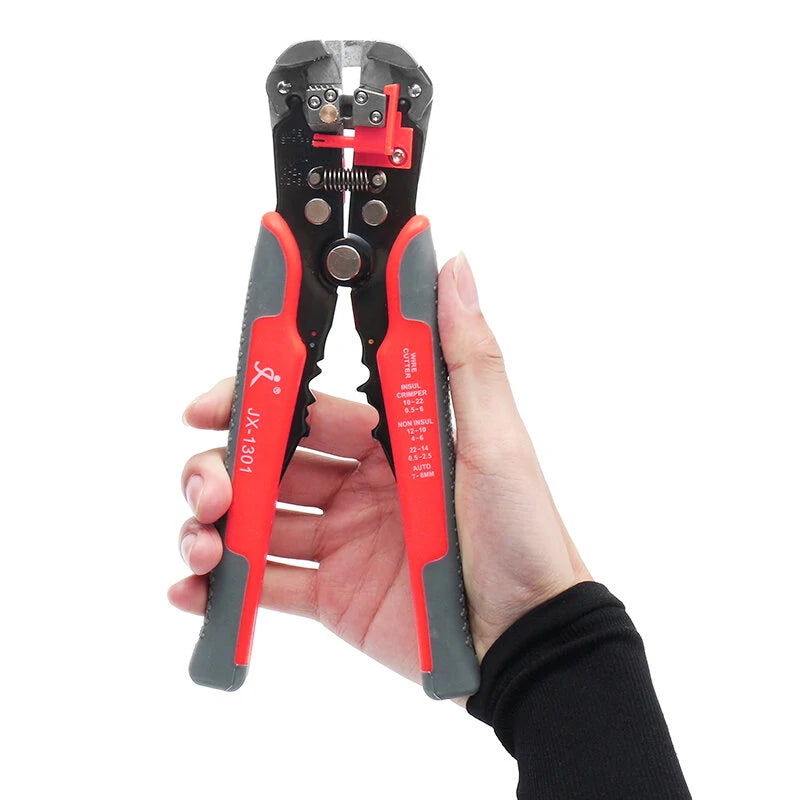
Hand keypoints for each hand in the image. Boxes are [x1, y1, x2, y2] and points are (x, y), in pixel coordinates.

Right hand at [168, 253, 590, 694]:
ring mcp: (341, 541)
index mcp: (390, 442)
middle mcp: (359, 485)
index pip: (307, 410)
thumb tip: (453, 264)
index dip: (255, 402)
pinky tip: (195, 590)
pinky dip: (223, 589)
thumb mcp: (494, 441)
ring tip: (200, 545)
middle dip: (222, 468)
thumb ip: (467, 357)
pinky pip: (266, 587)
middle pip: (268, 464)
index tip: (207, 405)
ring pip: (255, 522)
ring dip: (212, 526)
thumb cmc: (521, 534)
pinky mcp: (331, 597)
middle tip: (207, 489)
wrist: (529, 639)